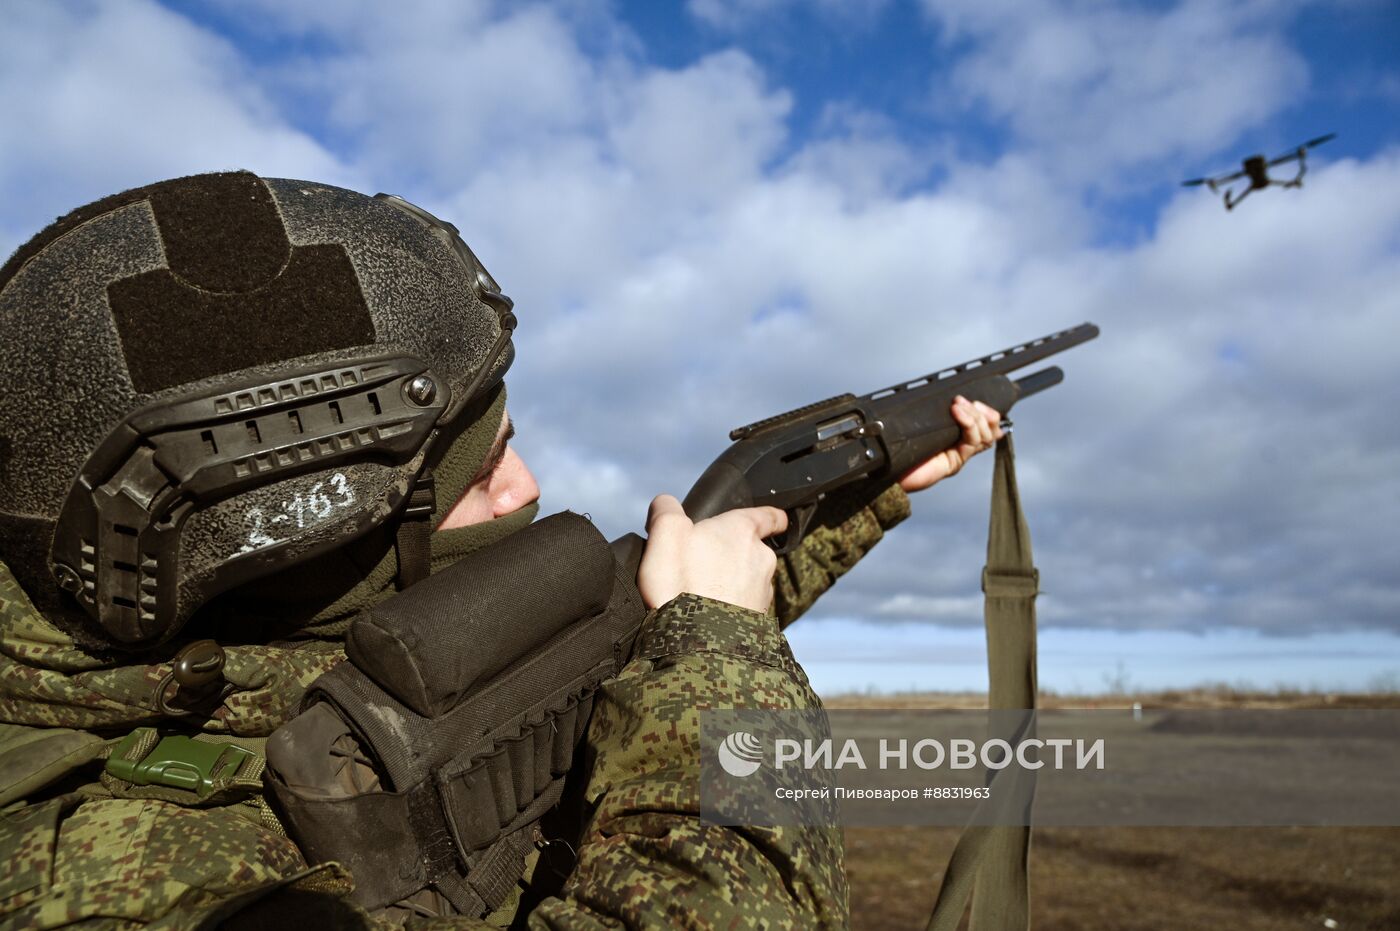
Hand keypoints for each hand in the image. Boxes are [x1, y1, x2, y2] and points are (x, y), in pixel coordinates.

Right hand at [637, 495, 788, 611]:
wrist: (698, 645)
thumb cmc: (682, 584)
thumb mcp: (665, 534)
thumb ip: (667, 510)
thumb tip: (666, 503)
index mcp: (743, 532)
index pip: (768, 516)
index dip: (771, 517)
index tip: (775, 520)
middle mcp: (762, 559)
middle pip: (753, 550)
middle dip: (734, 555)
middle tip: (703, 565)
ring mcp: (763, 593)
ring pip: (750, 580)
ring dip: (732, 584)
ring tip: (700, 595)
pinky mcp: (759, 621)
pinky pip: (745, 607)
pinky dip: (731, 608)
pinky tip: (708, 615)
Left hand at [898, 395, 1003, 492]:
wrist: (889, 471)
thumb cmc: (901, 449)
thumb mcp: (924, 425)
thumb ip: (940, 415)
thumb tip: (953, 399)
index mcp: (956, 439)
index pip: (986, 427)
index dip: (989, 414)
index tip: (977, 401)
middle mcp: (961, 449)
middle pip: (990, 431)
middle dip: (981, 412)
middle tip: (963, 401)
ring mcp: (959, 456)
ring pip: (984, 436)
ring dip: (974, 416)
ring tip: (958, 405)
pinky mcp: (954, 463)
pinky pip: (971, 442)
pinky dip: (967, 424)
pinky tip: (957, 412)